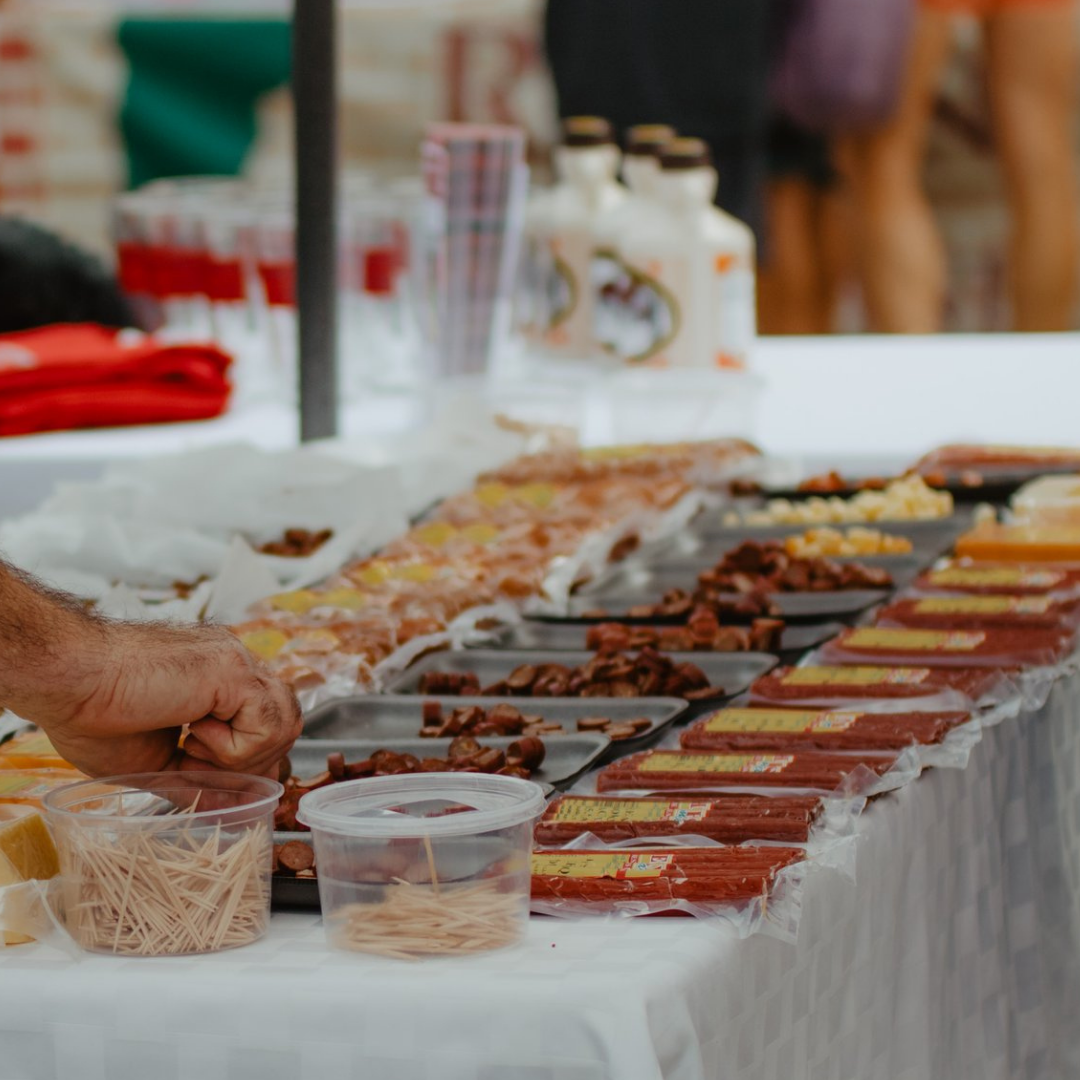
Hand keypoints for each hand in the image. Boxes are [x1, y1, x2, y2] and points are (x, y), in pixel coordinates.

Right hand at [48, 621, 301, 778]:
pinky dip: (235, 748)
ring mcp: (238, 662)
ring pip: (285, 723)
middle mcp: (235, 665)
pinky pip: (268, 723)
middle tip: (194, 762)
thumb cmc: (92, 714)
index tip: (203, 773)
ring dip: (243, 755)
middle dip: (250, 762)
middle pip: (284, 723)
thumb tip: (233, 809)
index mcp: (218, 679)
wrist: (67, 682)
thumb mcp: (156, 763)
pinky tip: (193, 732)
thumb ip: (197, 783)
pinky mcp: (234, 670)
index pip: (267, 723)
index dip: (247, 760)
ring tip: (193, 748)